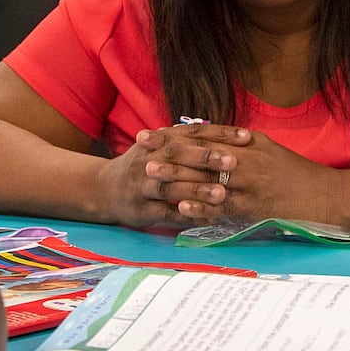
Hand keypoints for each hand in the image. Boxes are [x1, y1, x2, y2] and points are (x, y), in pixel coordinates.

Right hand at [101, 122, 250, 226]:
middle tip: (234, 162)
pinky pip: (166, 213)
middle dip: (207, 158)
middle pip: (178, 156)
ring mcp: (143, 186)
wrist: (104, 189)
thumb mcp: (159, 146)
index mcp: (158, 142)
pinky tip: (209, 219)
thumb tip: (223, 131)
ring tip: (222, 194)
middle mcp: (148, 160)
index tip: (245, 136)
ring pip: (171, 187)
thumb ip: (187, 140)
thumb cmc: (143, 166)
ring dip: (197, 190)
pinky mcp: (141, 210)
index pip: (191, 133)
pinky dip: (187, 216)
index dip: (218, 133)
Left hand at [152, 128, 342, 224]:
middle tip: (140, 149)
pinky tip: (180, 207)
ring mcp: (250, 187)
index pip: (204, 138)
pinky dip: (201, 207)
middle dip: (168, 152)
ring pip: (207, 181)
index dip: (174, 136)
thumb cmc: (298, 175)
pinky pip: (223, 208)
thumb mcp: (270, 149)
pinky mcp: (255, 210)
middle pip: (200, 156)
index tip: (150, 133)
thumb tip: (212, 135)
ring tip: (150, 175)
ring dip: (177, 177)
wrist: (329, 198)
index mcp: (249, 145)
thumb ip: (240, 142)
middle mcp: (247, 162)